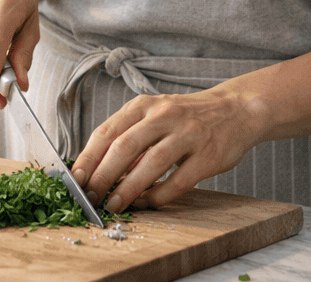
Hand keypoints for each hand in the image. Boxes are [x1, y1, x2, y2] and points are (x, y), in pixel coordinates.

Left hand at [69, 88, 265, 212]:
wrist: (236, 110)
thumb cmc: (186, 117)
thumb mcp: (154, 115)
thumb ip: (129, 136)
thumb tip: (98, 169)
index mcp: (144, 105)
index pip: (107, 131)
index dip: (88, 158)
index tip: (74, 179)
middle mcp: (164, 115)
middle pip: (124, 147)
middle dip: (103, 176)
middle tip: (90, 197)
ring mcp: (187, 134)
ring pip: (150, 164)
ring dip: (127, 188)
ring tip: (113, 205)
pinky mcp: (208, 156)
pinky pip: (178, 181)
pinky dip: (159, 196)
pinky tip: (147, 203)